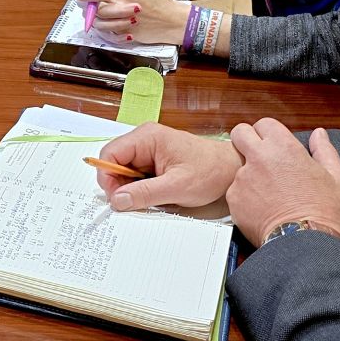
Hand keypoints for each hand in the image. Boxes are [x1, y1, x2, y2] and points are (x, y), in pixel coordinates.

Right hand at [76, 0, 187, 44]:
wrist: (167, 16)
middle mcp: (100, 3)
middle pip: (90, 9)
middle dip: (110, 9)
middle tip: (129, 7)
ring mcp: (106, 19)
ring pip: (100, 24)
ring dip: (117, 21)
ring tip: (136, 16)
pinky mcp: (112, 32)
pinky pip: (109, 37)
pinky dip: (119, 35)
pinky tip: (131, 32)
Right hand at [95, 122, 242, 212]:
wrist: (232, 170)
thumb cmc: (211, 171)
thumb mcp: (176, 187)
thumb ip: (144, 193)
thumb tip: (117, 199)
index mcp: (147, 137)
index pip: (110, 154)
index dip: (108, 177)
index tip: (116, 199)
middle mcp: (145, 140)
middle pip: (115, 163)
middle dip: (120, 185)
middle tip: (132, 203)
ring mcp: (149, 150)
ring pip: (125, 172)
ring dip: (132, 188)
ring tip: (151, 197)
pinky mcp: (154, 161)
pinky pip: (137, 176)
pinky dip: (141, 189)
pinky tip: (155, 195)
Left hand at [226, 119, 339, 245]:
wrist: (304, 245)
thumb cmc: (323, 212)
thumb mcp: (337, 177)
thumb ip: (324, 150)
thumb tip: (319, 134)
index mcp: (284, 148)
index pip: (264, 123)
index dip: (268, 133)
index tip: (274, 144)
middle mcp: (258, 158)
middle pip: (239, 133)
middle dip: (247, 140)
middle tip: (259, 155)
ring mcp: (243, 178)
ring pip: (237, 165)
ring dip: (248, 172)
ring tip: (268, 191)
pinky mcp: (234, 199)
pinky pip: (235, 190)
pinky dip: (245, 196)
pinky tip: (262, 207)